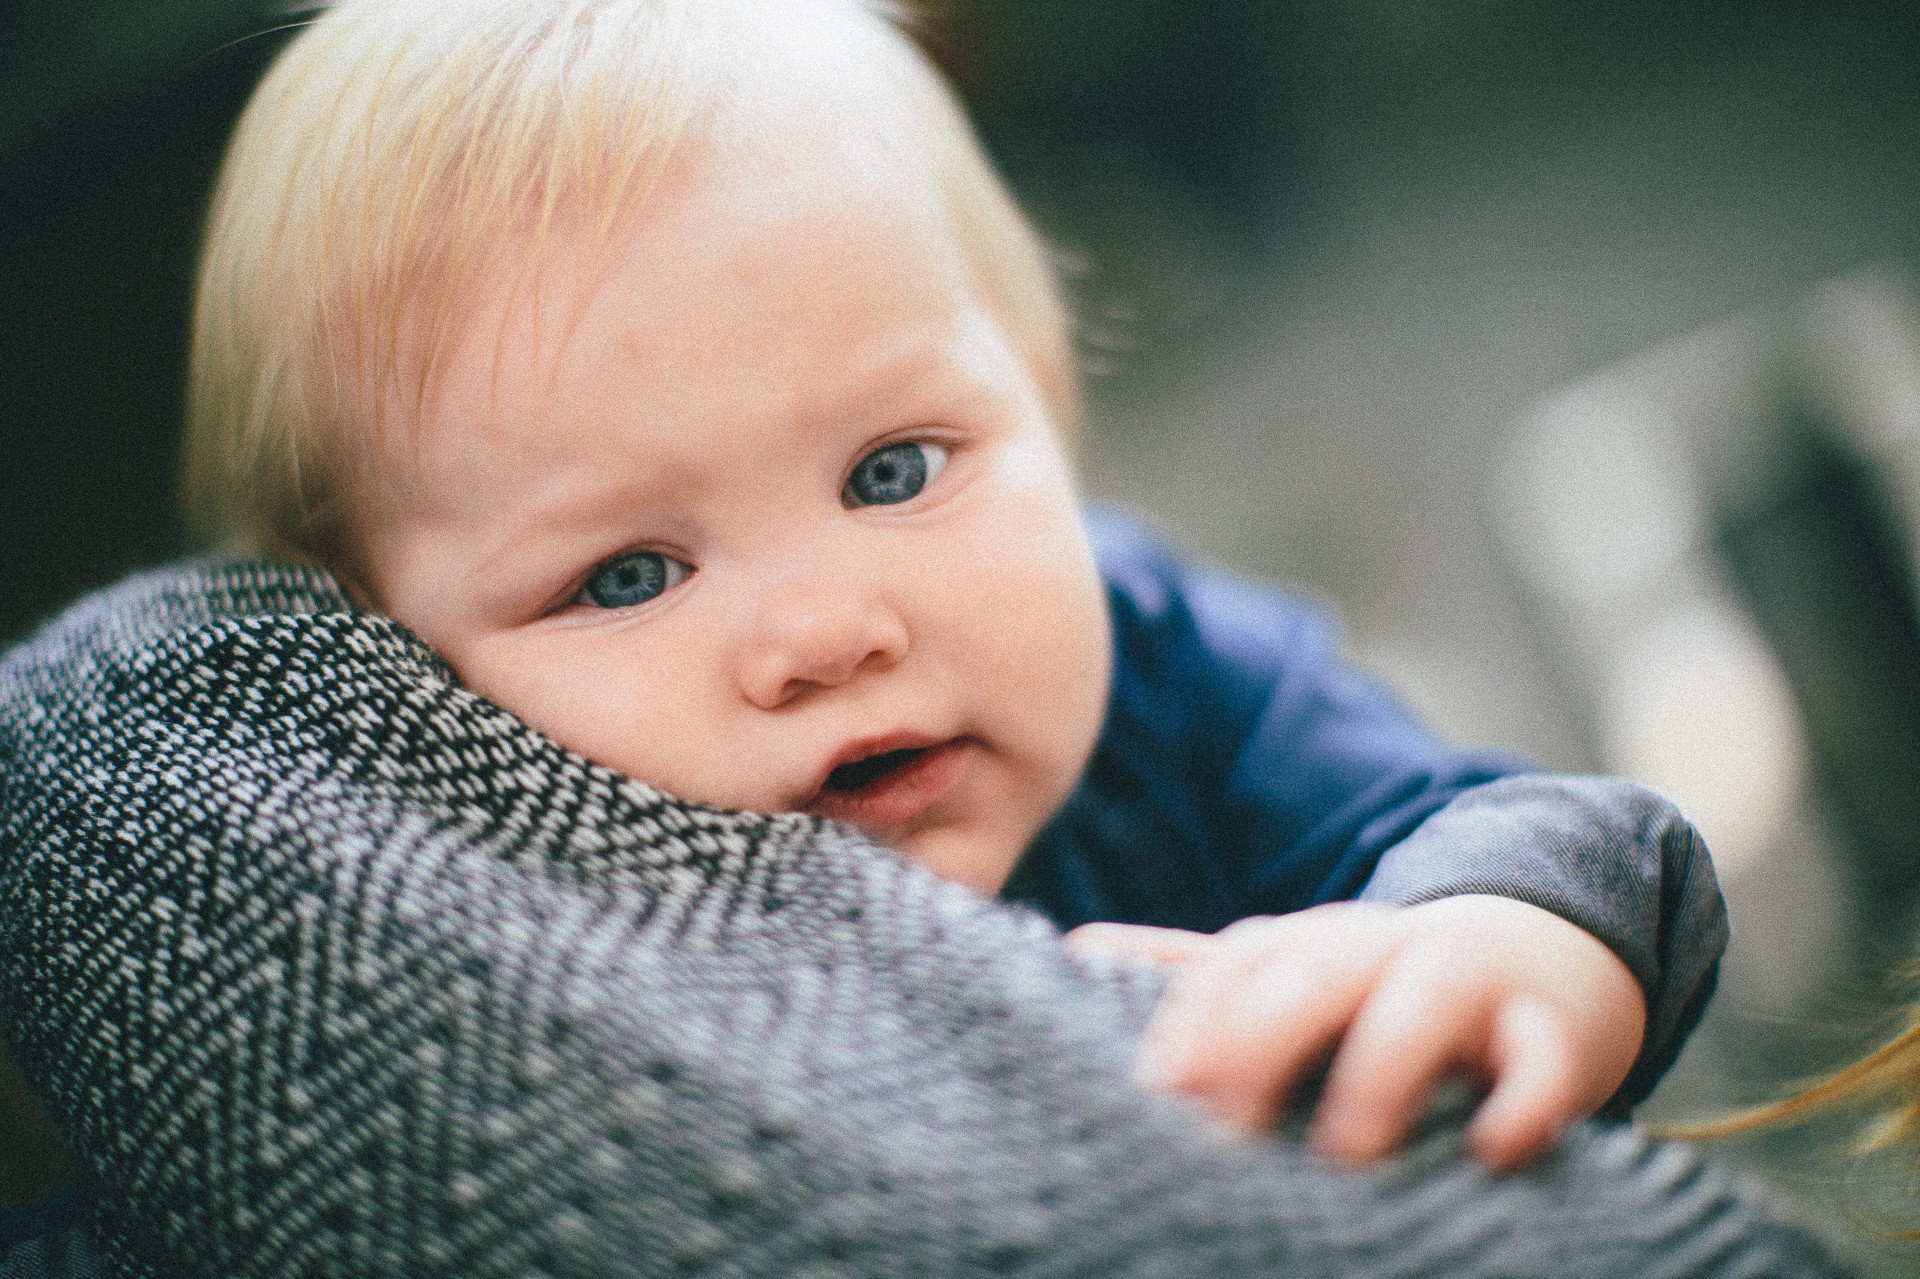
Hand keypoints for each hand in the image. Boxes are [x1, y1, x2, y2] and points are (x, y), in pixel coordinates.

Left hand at [1065, 896, 1645, 1170]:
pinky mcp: (1547, 1028)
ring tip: (1348, 1150)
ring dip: (1380, 1067)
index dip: (1193, 1024)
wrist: (1538, 957)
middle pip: (1313, 970)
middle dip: (1262, 1039)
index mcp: (1305, 944)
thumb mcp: (1293, 971)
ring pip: (1422, 998)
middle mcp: (1376, 949)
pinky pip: (1543, 1057)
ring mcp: (1465, 980)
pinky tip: (1495, 1149)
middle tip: (1224, 1130)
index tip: (1155, 1098)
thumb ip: (1198, 976)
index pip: (1234, 965)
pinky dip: (1526, 1098)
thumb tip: (1076, 951)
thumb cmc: (1379, 989)